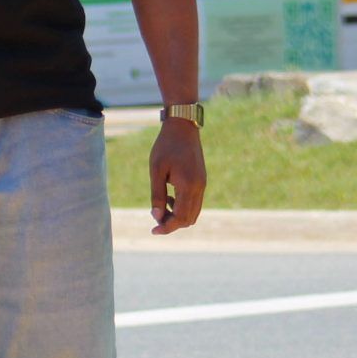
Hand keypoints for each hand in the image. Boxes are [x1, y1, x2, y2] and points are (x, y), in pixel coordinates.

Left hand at [148, 117, 205, 233]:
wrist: (183, 127)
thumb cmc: (166, 146)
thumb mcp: (156, 170)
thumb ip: (157, 195)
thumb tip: (157, 217)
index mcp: (188, 186)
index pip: (180, 218)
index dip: (167, 227)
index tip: (153, 231)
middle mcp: (199, 188)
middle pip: (189, 219)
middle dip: (172, 223)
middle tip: (155, 219)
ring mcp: (203, 184)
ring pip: (193, 212)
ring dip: (178, 216)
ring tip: (161, 207)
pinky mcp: (202, 180)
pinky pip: (195, 203)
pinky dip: (183, 207)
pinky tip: (170, 198)